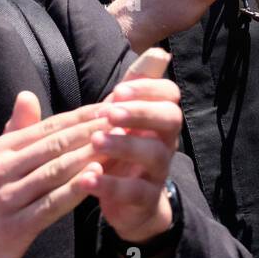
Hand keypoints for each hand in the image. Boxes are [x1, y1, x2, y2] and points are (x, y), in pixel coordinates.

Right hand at [0, 95, 112, 257]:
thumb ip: (15, 131)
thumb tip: (27, 95)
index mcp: (0, 150)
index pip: (49, 127)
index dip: (82, 116)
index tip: (112, 105)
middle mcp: (1, 169)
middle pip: (55, 144)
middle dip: (93, 130)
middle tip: (124, 119)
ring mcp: (7, 198)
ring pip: (56, 170)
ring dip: (90, 155)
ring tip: (119, 143)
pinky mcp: (14, 226)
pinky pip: (51, 204)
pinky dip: (75, 190)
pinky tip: (97, 178)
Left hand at [87, 48, 182, 243]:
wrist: (128, 206)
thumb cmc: (122, 152)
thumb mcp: (125, 118)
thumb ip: (136, 86)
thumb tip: (160, 52)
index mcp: (158, 119)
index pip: (170, 95)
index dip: (148, 88)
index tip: (117, 91)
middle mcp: (164, 142)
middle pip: (170, 119)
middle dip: (141, 112)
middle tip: (109, 113)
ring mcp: (157, 172)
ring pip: (155, 155)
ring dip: (125, 145)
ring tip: (96, 142)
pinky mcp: (145, 201)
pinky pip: (136, 193)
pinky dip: (111, 186)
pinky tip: (88, 178)